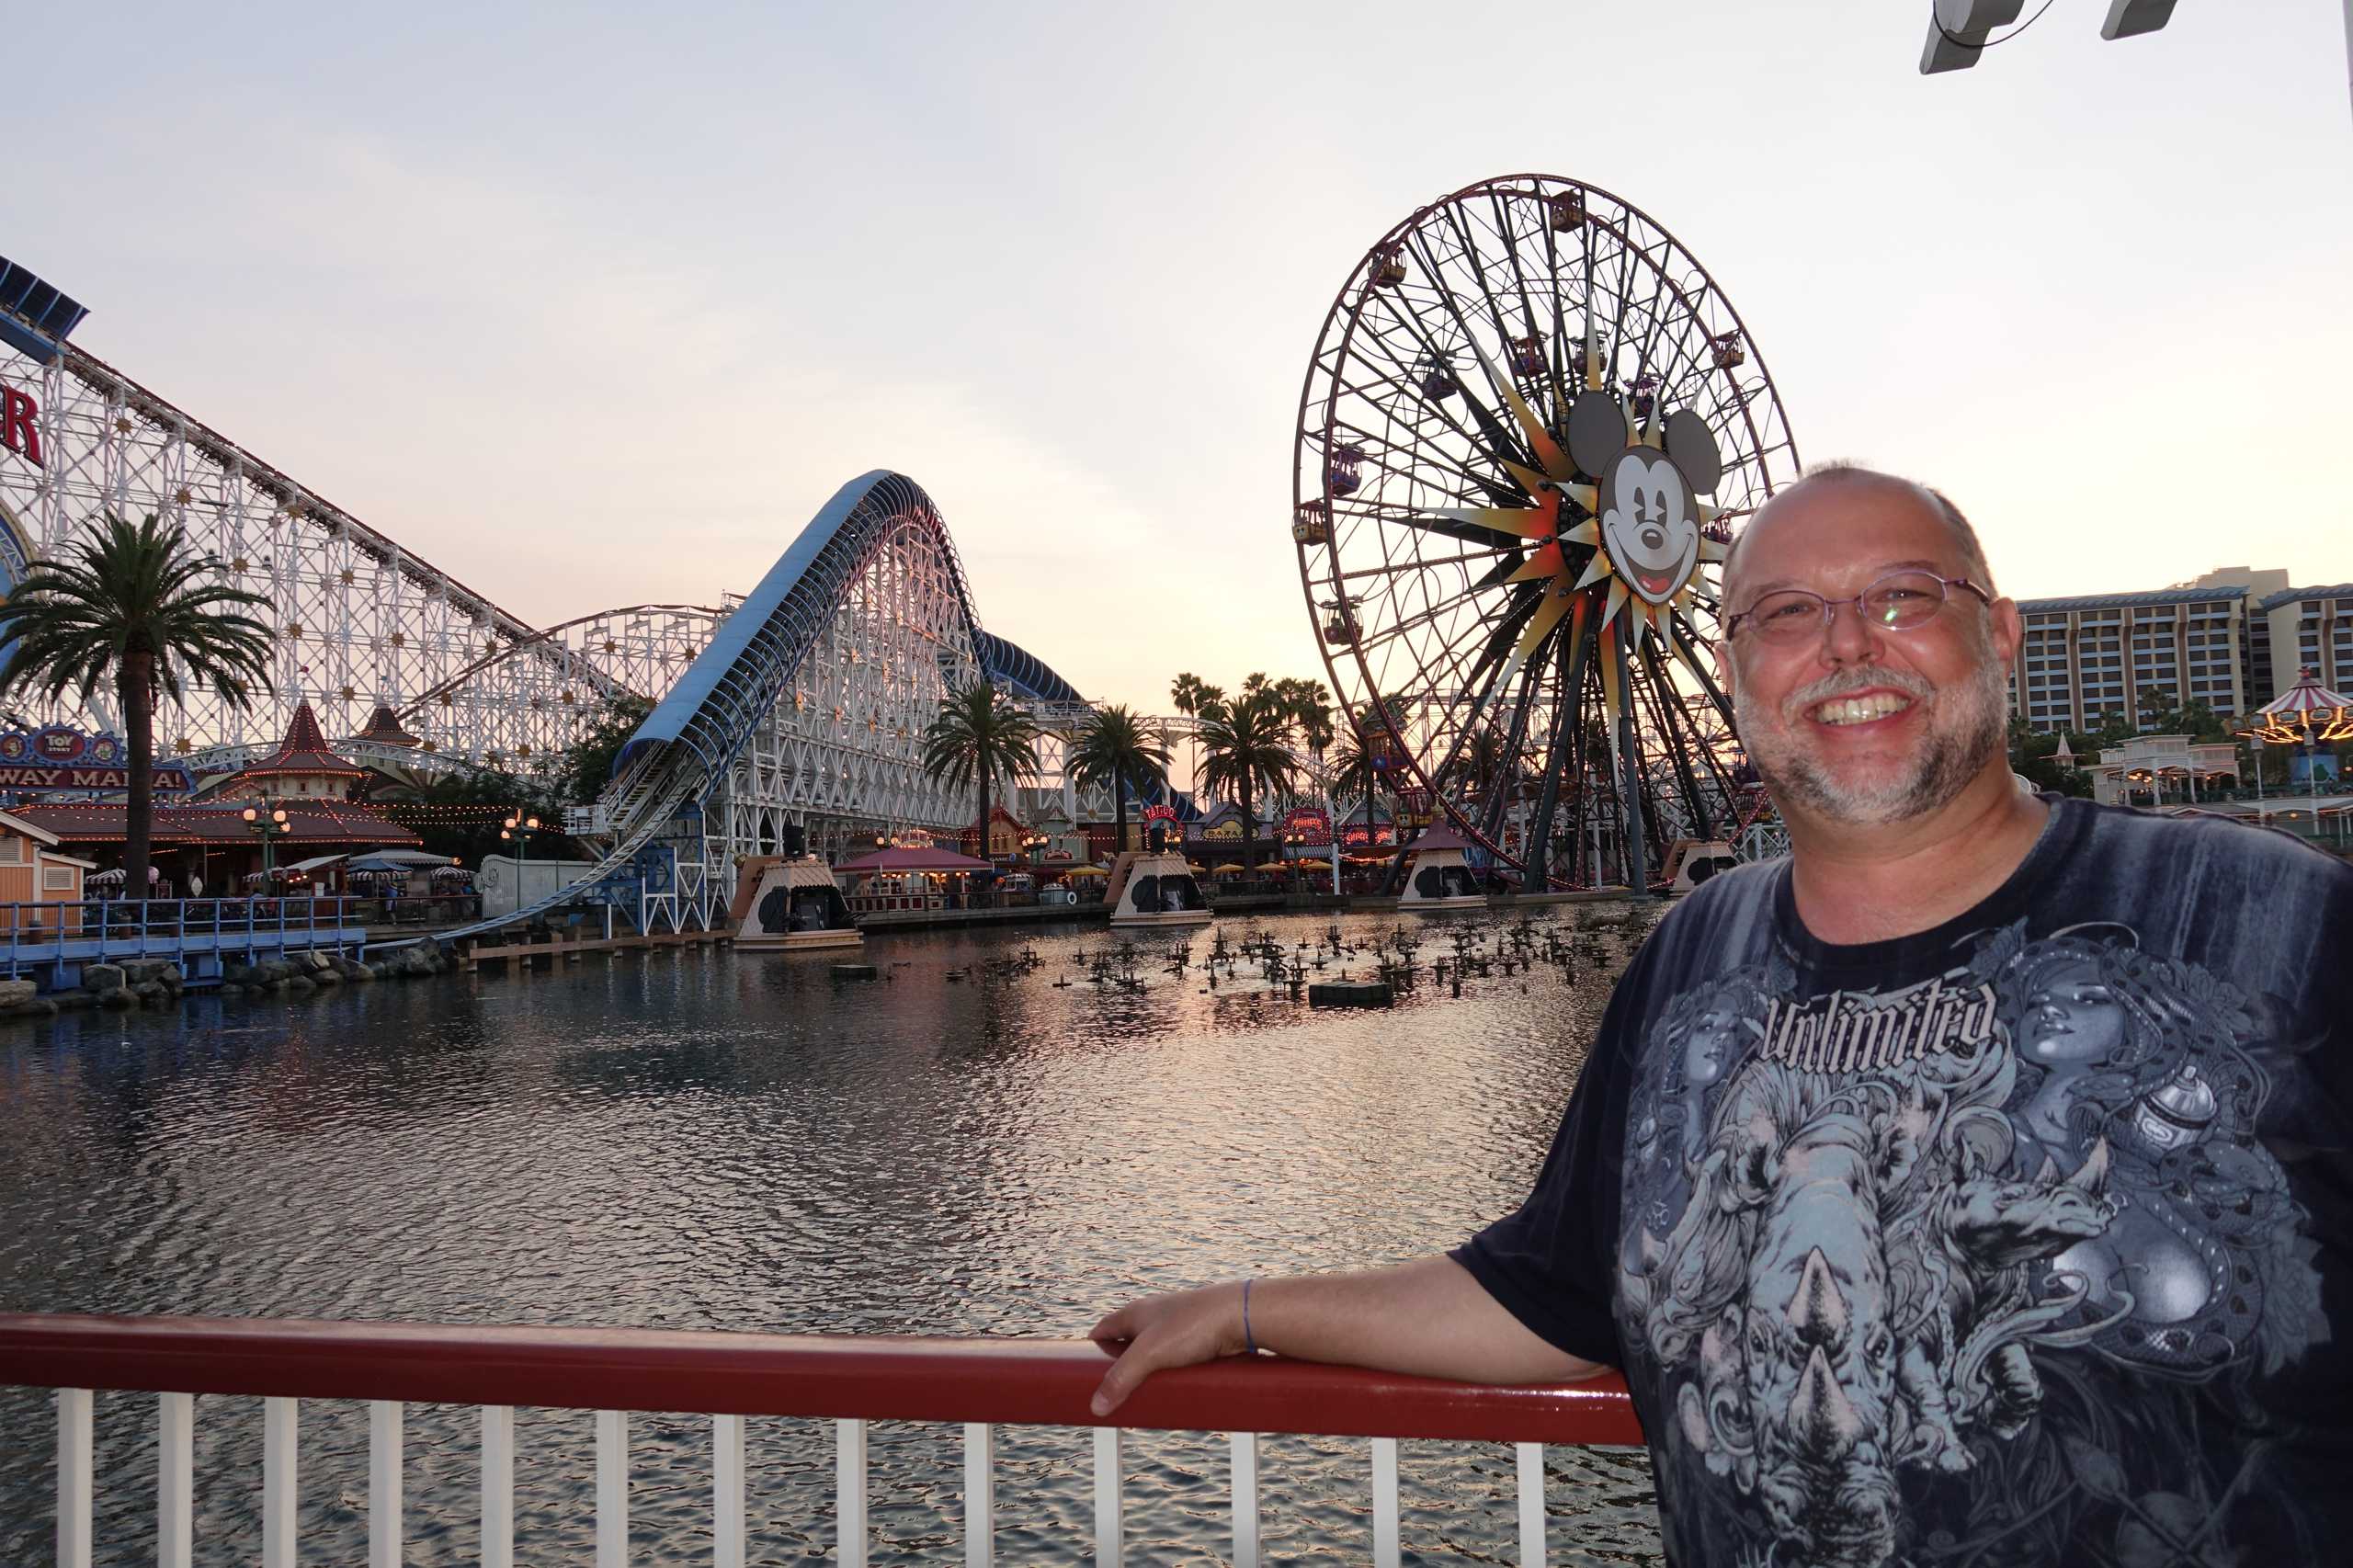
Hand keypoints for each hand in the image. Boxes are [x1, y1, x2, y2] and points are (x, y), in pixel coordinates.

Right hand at [1087, 1280, 1247, 1417]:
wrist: (1241, 1315)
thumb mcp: (1150, 1354)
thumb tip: (1096, 1406)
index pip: (1102, 1331)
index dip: (1091, 1350)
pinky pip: (1176, 1362)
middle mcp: (1154, 1318)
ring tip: (1143, 1399)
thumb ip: (1122, 1379)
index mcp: (1135, 1313)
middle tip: (1115, 1395)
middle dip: (1121, 1370)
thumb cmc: (1193, 1324)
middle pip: (1127, 1346)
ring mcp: (1177, 1328)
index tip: (1083, 1373)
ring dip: (1148, 1375)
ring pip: (1154, 1356)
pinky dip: (1170, 1376)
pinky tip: (1172, 1391)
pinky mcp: (1198, 1340)